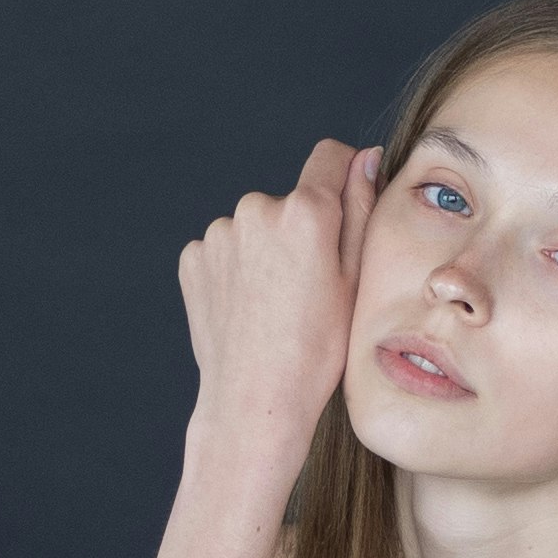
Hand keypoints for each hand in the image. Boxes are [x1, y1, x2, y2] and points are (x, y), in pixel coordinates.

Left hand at [176, 136, 379, 443]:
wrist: (255, 400)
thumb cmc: (318, 350)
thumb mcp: (356, 281)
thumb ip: (360, 210)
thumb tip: (363, 158)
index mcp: (305, 212)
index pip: (329, 158)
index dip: (343, 179)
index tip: (344, 212)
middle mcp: (256, 209)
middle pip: (289, 201)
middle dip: (300, 229)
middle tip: (308, 287)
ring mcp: (218, 234)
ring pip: (255, 227)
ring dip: (265, 251)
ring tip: (275, 304)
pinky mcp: (193, 258)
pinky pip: (224, 250)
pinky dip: (236, 270)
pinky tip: (248, 309)